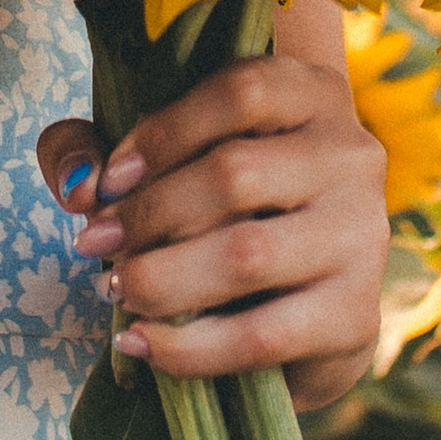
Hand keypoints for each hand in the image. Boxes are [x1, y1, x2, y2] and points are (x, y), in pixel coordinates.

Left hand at [36, 54, 390, 414]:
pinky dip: (188, 346)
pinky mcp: (355, 316)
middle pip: (238, 174)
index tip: (108, 180)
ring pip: (247, 254)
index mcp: (313, 95)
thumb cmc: (217, 209)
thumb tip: (78, 184)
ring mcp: (363, 237)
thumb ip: (92, 148)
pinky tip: (141, 343)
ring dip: (161, 277)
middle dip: (148, 214)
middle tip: (94, 245)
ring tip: (117, 290)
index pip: (241, 93)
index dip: (162, 134)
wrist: (300, 303)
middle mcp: (352, 157)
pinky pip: (262, 334)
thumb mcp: (156, 158)